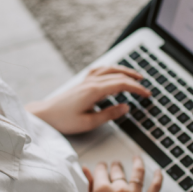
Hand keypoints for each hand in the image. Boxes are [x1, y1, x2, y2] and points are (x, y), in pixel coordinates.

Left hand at [26, 65, 150, 134]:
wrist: (45, 115)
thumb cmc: (64, 120)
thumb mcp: (89, 122)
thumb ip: (109, 114)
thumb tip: (126, 107)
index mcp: (94, 91)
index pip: (121, 84)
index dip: (137, 89)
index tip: (147, 94)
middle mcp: (91, 82)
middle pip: (118, 75)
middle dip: (134, 80)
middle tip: (146, 87)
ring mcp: (86, 80)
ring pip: (109, 69)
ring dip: (124, 71)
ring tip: (136, 76)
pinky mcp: (82, 82)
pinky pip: (100, 70)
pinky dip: (111, 69)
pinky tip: (114, 72)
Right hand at [83, 156, 162, 191]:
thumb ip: (87, 187)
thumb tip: (85, 170)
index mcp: (102, 189)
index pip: (101, 170)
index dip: (101, 168)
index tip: (102, 168)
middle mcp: (119, 189)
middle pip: (118, 171)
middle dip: (116, 167)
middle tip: (116, 166)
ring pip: (138, 173)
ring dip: (137, 164)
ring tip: (137, 159)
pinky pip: (155, 187)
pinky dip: (158, 178)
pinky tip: (159, 172)